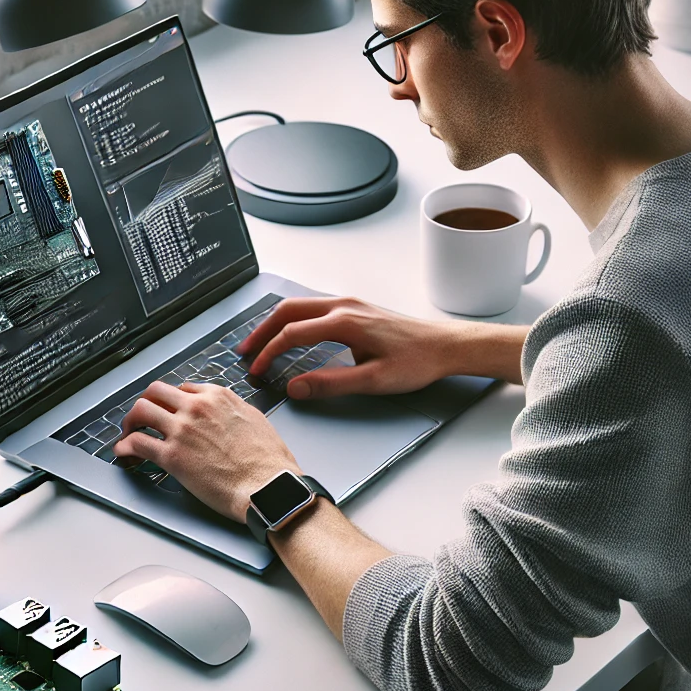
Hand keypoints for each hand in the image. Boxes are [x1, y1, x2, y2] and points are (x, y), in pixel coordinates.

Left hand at [111, 381, 298, 522]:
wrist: (269, 486)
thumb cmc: (268, 460)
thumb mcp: (255, 419)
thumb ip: (233, 410)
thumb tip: (224, 413)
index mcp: (217, 397)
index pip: (182, 389)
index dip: (170, 401)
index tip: (166, 410)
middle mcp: (197, 407)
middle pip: (155, 392)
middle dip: (145, 404)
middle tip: (141, 418)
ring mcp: (182, 430)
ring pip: (141, 410)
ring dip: (130, 422)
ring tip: (128, 433)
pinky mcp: (172, 456)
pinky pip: (137, 443)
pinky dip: (124, 446)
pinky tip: (123, 451)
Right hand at [239, 296, 459, 398]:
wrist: (445, 346)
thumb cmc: (416, 362)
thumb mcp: (373, 381)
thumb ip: (330, 383)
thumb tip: (294, 388)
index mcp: (343, 322)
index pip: (292, 334)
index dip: (269, 353)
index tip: (257, 371)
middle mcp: (342, 306)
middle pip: (288, 311)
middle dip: (261, 331)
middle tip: (244, 352)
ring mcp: (349, 303)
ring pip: (299, 306)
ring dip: (276, 323)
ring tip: (260, 343)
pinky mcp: (355, 308)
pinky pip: (313, 307)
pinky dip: (293, 319)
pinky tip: (291, 333)